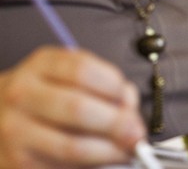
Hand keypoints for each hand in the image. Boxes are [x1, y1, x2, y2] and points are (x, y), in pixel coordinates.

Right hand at [0, 46, 144, 167]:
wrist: (1, 114)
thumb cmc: (45, 95)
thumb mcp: (70, 76)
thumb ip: (105, 85)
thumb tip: (130, 107)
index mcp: (41, 66)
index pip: (83, 71)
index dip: (115, 88)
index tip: (130, 102)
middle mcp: (24, 95)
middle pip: (79, 109)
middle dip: (117, 125)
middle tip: (136, 134)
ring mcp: (17, 130)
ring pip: (73, 146)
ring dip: (109, 151)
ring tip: (125, 151)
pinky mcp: (20, 160)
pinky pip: (64, 166)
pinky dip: (92, 164)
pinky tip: (102, 158)